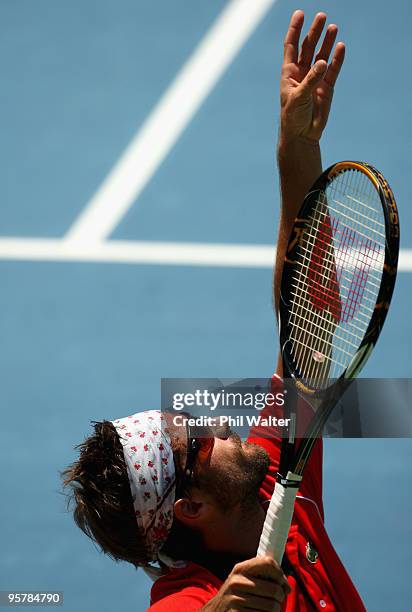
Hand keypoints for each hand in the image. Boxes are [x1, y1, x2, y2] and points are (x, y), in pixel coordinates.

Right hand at [201, 556, 290, 610]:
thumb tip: (285, 584)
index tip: (284, 586)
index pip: (268, 563)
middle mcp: (237, 582)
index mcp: (240, 569)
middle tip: (278, 601)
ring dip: (275, 610)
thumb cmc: (235, 596)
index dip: (281, 575)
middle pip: (274, 589)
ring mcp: (236, 600)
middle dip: (281, 597)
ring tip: (268, 609)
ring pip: (272, 606)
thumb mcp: (242, 580)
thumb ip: (260, 575)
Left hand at [280, 10, 344, 142]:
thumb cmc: (293, 117)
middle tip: (321, 17)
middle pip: (308, 47)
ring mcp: (316, 79)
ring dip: (327, 42)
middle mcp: (302, 73)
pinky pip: (333, 70)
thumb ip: (310, 80)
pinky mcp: (327, 88)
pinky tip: (341, 47)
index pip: (291, 46)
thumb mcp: (298, 98)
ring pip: (322, 56)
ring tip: (333, 27)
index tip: (300, 14)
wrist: (302, 135)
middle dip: (314, 32)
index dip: (295, 30)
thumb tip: (322, 62)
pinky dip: (337, 59)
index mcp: (289, 73)